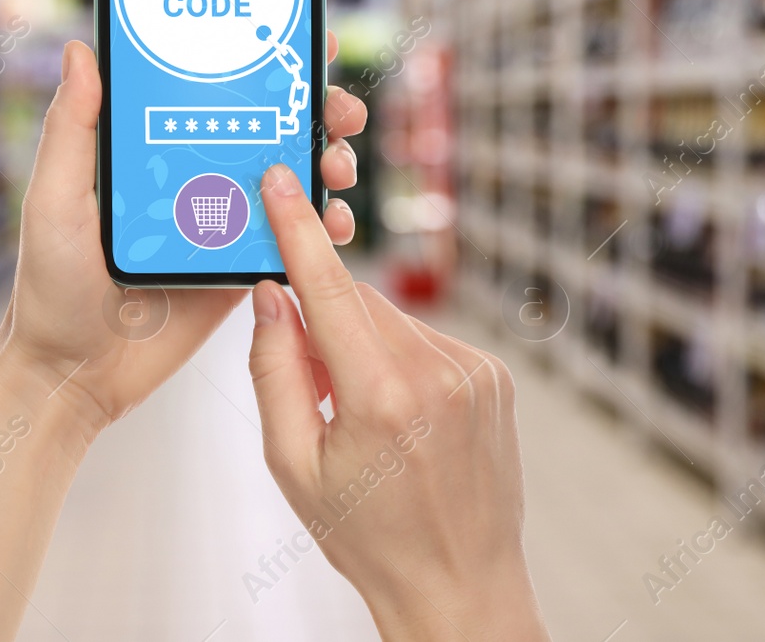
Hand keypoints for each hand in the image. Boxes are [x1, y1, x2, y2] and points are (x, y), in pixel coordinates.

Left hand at [0, 33, 366, 429]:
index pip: (218, 90)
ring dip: (328, 165)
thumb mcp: (55, 200)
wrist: (72, 376)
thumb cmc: (48, 286)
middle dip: (318, 112)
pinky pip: (292, 243)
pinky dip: (322, 228)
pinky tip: (334, 224)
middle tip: (340, 111)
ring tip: (337, 169)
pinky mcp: (241, 274)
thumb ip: (71, 129)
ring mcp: (224, 227)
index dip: (267, 63)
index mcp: (155, 149)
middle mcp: (197, 179)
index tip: (308, 41)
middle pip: (272, 129)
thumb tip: (83, 52)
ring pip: (291, 181)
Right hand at [248, 164, 547, 641]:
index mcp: (379, 395)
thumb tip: (271, 295)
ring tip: (365, 418)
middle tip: (313, 386)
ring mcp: (474, 371)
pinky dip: (401, 361)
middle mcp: (436, 372)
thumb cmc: (369, 535)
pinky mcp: (494, 376)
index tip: (281, 180)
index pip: (327, 287)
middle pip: (358, 303)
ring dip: (365, 347)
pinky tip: (401, 418)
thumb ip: (274, 370)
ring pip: (393, 321)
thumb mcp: (292, 463)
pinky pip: (428, 342)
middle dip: (324, 324)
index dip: (298, 228)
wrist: (457, 583)